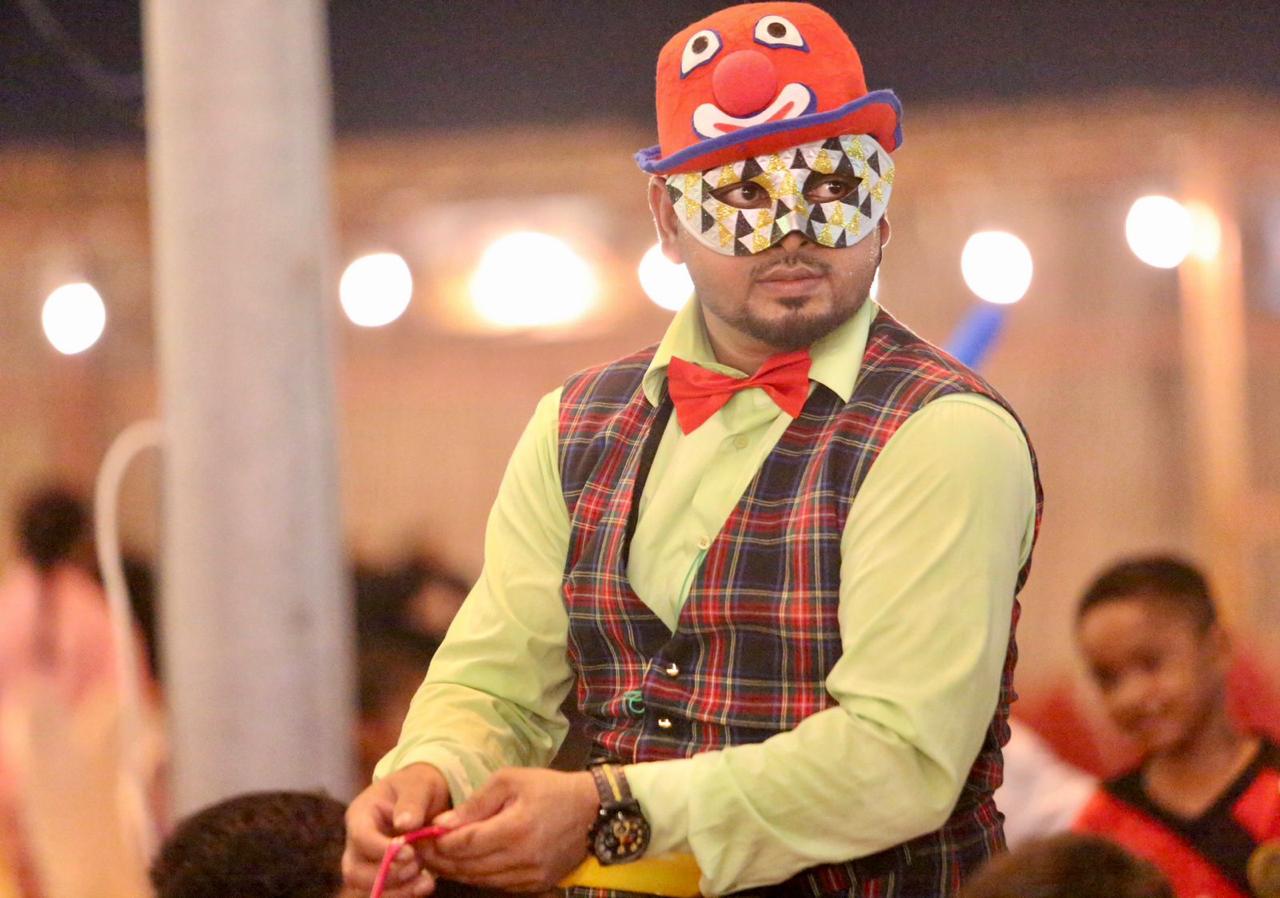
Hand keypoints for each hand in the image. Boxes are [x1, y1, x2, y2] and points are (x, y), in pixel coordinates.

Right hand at [342, 763, 451, 896]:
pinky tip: (426, 885)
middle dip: (386, 875)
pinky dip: (404, 893)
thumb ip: (412, 802)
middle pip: (355, 871)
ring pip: (366, 888)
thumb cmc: (417, 787)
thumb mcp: (418, 785)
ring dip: (396, 890)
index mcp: (361, 814)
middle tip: (417, 866)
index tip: (409, 853)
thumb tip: (405, 824)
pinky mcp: (381, 875)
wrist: (423, 797)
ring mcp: (366, 861)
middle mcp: (357, 842)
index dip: (382, 850)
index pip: (360, 837)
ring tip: (426, 881)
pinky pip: (385, 892)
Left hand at [422, 768, 598, 891]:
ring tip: (435, 858)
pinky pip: (496, 885)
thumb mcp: (511, 780)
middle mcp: (522, 859)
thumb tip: (441, 823)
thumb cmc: (549, 788)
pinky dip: (476, 877)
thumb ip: (476, 803)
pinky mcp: (535, 886)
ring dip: (454, 871)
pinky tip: (463, 866)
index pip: (464, 844)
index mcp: (515, 828)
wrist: (592, 811)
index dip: (437, 843)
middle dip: (439, 859)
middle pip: (468, 867)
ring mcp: (530, 877)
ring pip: (479, 880)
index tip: (417, 836)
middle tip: (418, 850)